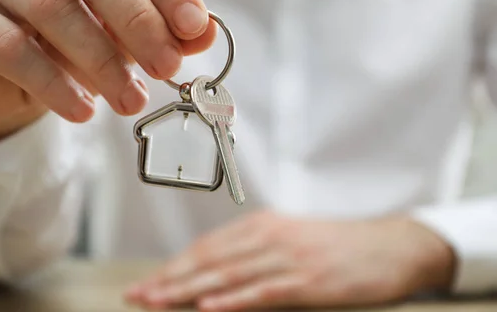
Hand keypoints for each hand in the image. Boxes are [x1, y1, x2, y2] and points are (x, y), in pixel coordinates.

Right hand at [0, 0, 215, 144]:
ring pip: (50, 4)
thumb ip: (161, 30)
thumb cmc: (68, 45)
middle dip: (136, 18)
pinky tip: (82, 111)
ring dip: (100, 59)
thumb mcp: (121, 37)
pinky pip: (8, 45)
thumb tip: (204, 33)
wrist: (1, 75)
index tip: (195, 29)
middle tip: (167, 68)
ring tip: (130, 100)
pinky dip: (52, 82)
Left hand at [125, 211, 454, 310]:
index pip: (207, 247)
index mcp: (262, 226)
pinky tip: (208, 309)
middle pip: (209, 260)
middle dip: (170, 279)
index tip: (147, 283)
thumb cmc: (338, 246)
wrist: (392, 245)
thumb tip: (216, 275)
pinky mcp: (310, 280)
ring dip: (189, 290)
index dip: (173, 266)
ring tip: (157, 301)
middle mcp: (269, 236)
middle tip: (137, 295)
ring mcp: (289, 257)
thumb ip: (256, 252)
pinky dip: (233, 301)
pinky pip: (264, 291)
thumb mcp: (292, 241)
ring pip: (228, 274)